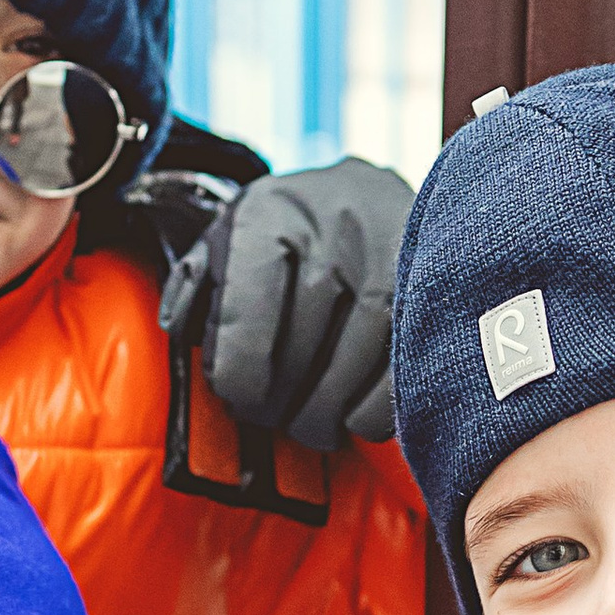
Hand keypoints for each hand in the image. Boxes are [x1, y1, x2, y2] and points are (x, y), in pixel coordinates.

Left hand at [158, 156, 408, 449]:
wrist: (371, 191)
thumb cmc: (288, 229)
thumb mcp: (230, 236)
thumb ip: (195, 284)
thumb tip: (182, 329)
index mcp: (269, 216)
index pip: (244, 320)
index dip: (235, 379)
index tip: (237, 396)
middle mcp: (332, 231)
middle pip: (296, 355)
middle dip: (276, 406)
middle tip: (270, 416)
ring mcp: (390, 261)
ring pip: (347, 374)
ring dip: (322, 418)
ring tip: (310, 423)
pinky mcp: (432, 292)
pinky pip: (396, 381)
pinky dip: (368, 415)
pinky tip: (352, 412)